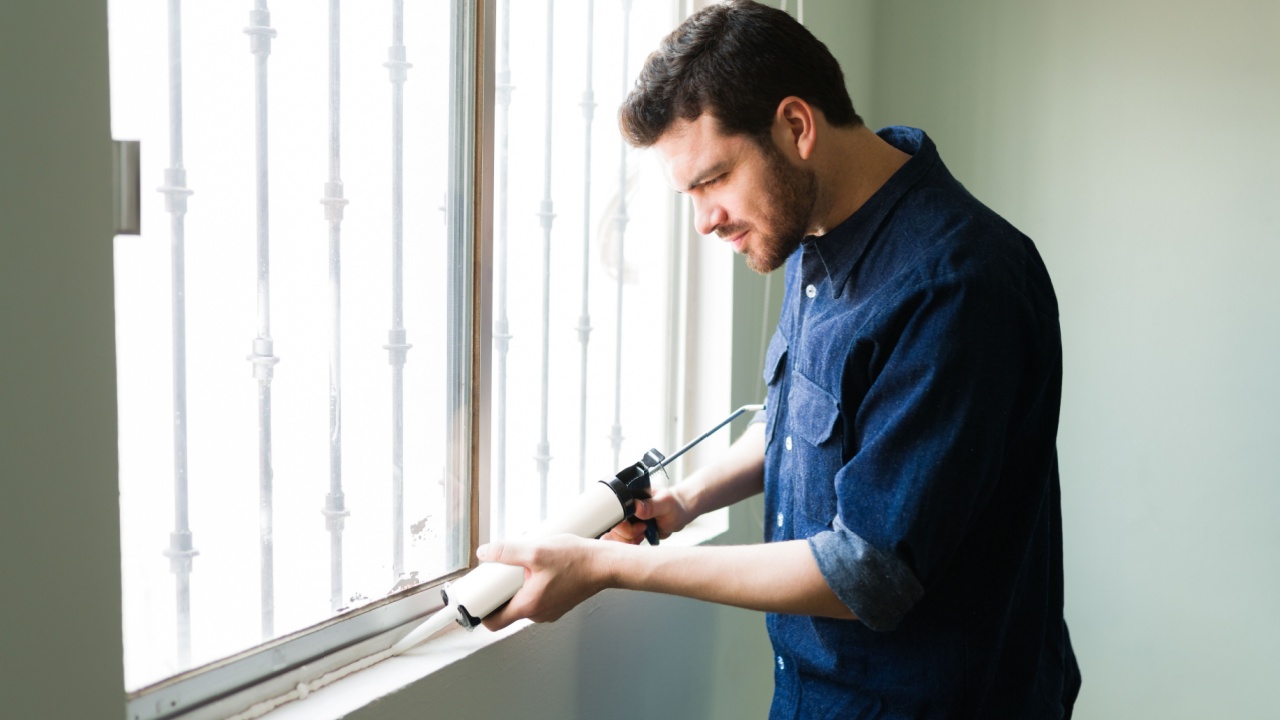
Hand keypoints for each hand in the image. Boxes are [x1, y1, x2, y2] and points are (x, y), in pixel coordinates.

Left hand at [475, 534, 613, 630]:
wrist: (605, 564)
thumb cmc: (577, 560)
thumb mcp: (536, 551)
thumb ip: (507, 552)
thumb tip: (485, 553)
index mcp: (529, 606)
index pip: (493, 621)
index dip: (480, 610)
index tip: (475, 597)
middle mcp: (538, 613)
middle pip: (506, 609)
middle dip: (500, 592)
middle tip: (499, 572)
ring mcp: (549, 609)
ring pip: (522, 601)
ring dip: (517, 586)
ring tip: (523, 565)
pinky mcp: (557, 602)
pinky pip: (536, 597)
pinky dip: (532, 584)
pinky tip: (538, 567)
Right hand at [601, 485, 694, 543]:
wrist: (679, 514)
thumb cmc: (674, 505)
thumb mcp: (666, 503)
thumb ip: (652, 506)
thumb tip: (636, 506)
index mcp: (630, 494)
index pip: (614, 509)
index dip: (624, 522)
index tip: (641, 526)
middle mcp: (625, 506)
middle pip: (614, 526)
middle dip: (628, 533)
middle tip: (644, 529)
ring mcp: (626, 519)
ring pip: (616, 535)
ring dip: (629, 540)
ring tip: (644, 533)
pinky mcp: (629, 529)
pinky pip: (622, 540)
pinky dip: (631, 543)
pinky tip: (642, 538)